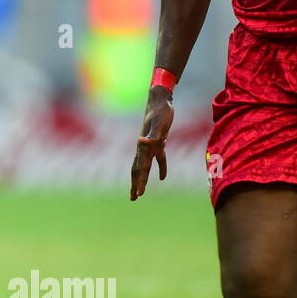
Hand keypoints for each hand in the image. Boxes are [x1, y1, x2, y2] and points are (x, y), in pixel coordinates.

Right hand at [130, 85, 174, 199]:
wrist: (160, 99)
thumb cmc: (161, 111)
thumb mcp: (159, 123)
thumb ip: (152, 134)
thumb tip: (140, 141)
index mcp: (144, 146)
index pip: (140, 168)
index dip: (139, 181)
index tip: (138, 194)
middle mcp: (144, 147)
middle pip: (138, 170)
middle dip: (136, 184)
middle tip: (133, 198)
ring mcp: (150, 145)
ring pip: (144, 166)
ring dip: (142, 179)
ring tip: (140, 192)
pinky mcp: (159, 141)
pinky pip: (158, 158)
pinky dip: (161, 168)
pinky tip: (163, 178)